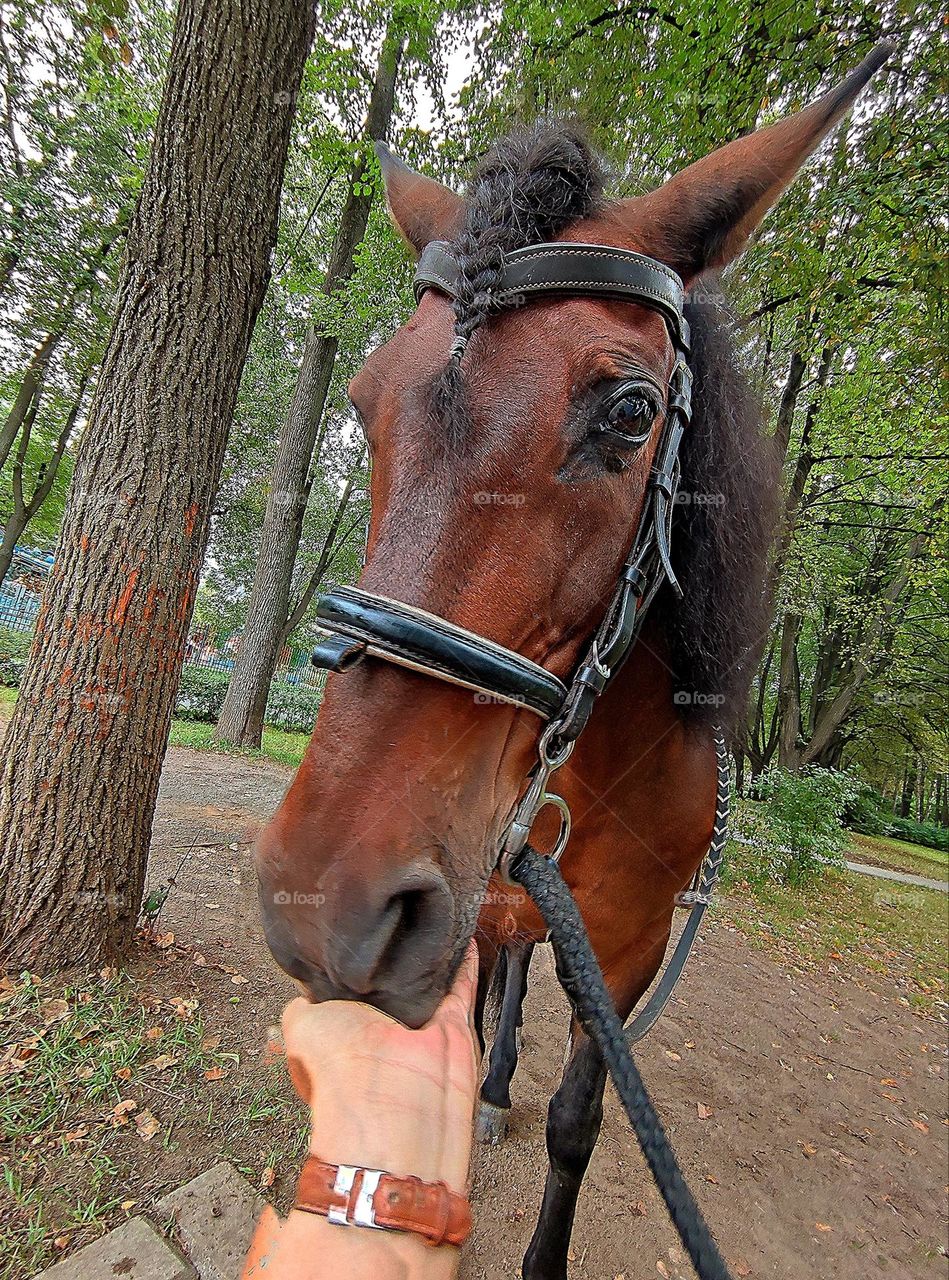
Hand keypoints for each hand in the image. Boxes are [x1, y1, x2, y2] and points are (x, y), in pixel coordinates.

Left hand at [282, 941, 480, 1194]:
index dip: (351, 965)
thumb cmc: (340, 1074)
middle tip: (394, 920)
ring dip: (430, 956)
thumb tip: (308, 990)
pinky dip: (465, 963)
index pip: (350, 993)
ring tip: (427, 918)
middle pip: (393, 985)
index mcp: (346, 1035)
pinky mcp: (455, 1029)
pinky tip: (464, 938)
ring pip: (429, 985)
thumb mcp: (301, 1027)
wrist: (393, 1115)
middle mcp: (384, 1033)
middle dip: (392, 956)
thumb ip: (302, 1005)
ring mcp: (421, 1031)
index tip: (353, 935)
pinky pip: (462, 988)